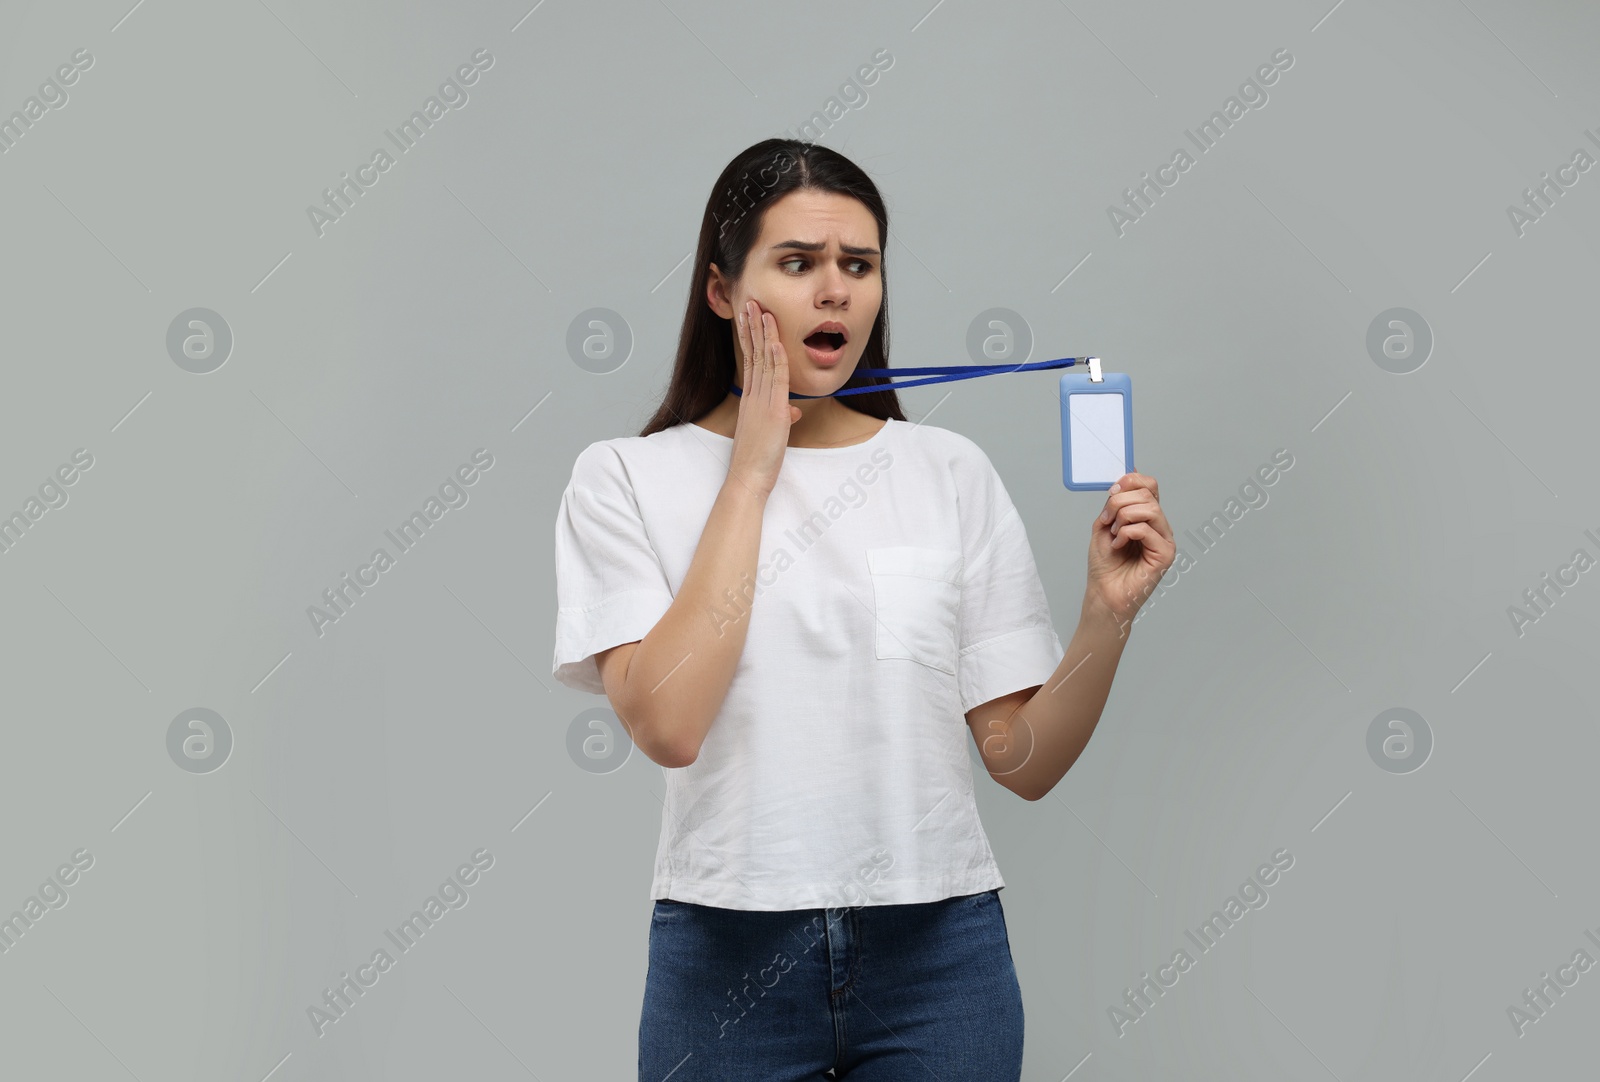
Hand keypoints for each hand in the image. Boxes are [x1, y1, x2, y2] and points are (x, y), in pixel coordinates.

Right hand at [726, 299, 801, 495]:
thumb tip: (793, 411)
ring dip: (763, 334)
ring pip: (762, 360)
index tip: (750, 317)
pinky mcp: (772, 411)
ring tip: (761, 310)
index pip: (751, 360)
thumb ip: (782, 417)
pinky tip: (776, 341)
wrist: (749, 476)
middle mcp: (753, 395)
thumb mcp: (772, 433)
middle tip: (750, 302)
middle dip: (753, 326)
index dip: (751, 337)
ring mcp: (761, 401)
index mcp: (751, 398)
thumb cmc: (758, 458)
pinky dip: (776, 359)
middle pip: (753, 353)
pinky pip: (774, 380)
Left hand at [1085, 472, 1174, 626]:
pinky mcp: (1165, 554)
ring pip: (1149, 508)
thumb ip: (1114, 503)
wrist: (1103, 593)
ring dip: (1123, 517)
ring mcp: (1164, 540)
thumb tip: (1125, 478)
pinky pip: (1145, 529)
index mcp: (1146, 517)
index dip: (1131, 480)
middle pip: (1147, 494)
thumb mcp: (1104, 525)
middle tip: (1107, 520)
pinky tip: (1119, 546)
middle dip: (1119, 501)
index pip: (1149, 485)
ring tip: (1114, 534)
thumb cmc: (1105, 565)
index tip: (1112, 492)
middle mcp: (1159, 526)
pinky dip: (1126, 533)